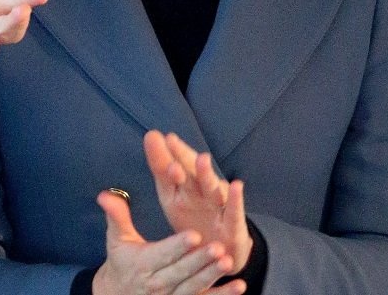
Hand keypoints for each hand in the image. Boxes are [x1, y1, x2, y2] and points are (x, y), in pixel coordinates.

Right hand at [93, 190, 245, 294]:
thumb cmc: (122, 262)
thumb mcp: (117, 239)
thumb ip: (117, 216)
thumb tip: (105, 194)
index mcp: (142, 264)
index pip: (163, 254)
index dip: (178, 246)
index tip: (194, 234)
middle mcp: (157, 283)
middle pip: (181, 271)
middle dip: (199, 260)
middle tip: (218, 247)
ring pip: (194, 287)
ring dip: (212, 276)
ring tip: (229, 262)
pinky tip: (239, 285)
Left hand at [144, 131, 252, 270]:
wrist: (218, 252)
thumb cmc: (192, 218)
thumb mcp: (171, 196)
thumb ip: (161, 169)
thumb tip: (150, 135)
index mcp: (185, 185)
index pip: (174, 165)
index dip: (165, 152)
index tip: (154, 136)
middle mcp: (202, 191)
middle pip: (191, 172)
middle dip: (183, 157)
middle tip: (172, 142)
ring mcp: (218, 207)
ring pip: (212, 188)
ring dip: (206, 174)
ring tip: (202, 159)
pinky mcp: (233, 227)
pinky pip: (234, 212)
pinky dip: (235, 199)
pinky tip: (236, 185)